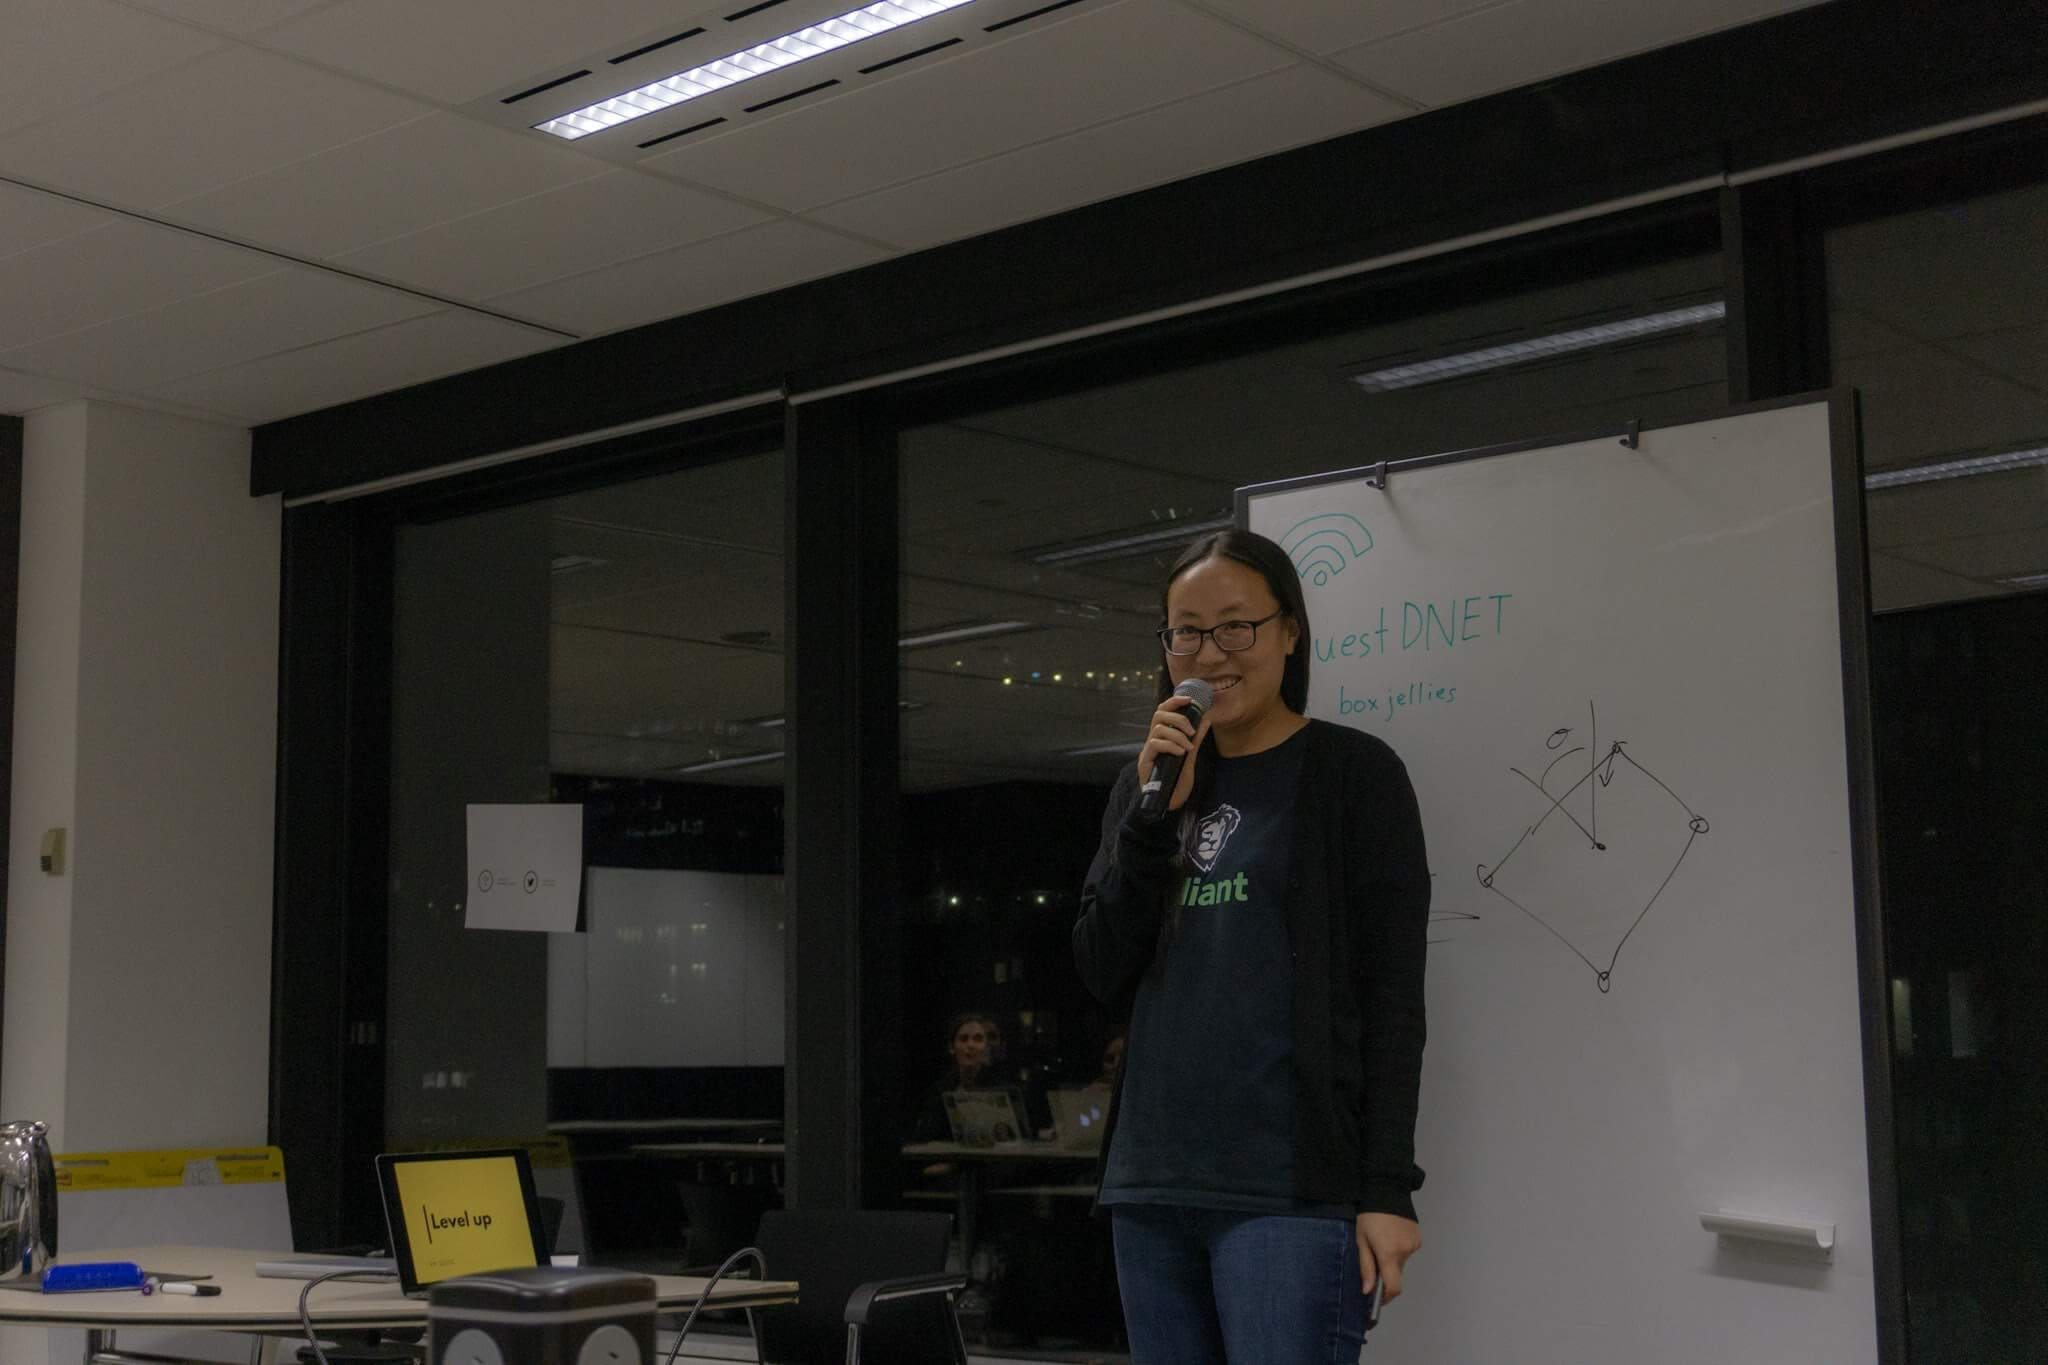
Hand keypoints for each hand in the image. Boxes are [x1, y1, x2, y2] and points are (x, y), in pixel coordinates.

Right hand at [1137, 693, 1212, 812]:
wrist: (1169, 805)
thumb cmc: (1177, 783)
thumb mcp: (1190, 757)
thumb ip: (1196, 739)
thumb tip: (1206, 719)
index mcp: (1162, 737)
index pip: (1163, 711)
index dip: (1175, 701)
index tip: (1190, 699)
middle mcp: (1153, 741)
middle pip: (1158, 714)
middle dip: (1178, 717)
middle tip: (1191, 730)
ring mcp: (1148, 751)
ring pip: (1158, 728)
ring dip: (1177, 735)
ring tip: (1188, 747)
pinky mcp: (1145, 762)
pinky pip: (1155, 743)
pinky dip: (1170, 745)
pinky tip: (1181, 753)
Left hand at [1356, 1212, 1419, 1302]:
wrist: (1387, 1189)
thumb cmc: (1369, 1215)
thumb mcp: (1361, 1240)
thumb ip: (1366, 1267)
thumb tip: (1368, 1290)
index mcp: (1389, 1254)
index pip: (1393, 1287)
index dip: (1386, 1297)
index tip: (1378, 1299)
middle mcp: (1405, 1252)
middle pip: (1397, 1274)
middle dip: (1386, 1273)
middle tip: (1373, 1259)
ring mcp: (1414, 1244)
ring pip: (1402, 1262)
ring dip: (1392, 1259)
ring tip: (1381, 1240)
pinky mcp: (1418, 1237)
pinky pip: (1407, 1251)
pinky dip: (1399, 1249)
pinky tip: (1391, 1234)